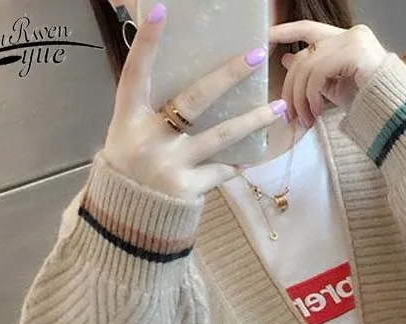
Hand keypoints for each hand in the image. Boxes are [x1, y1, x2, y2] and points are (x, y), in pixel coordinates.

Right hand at [103, 4, 287, 200]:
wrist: (126, 220)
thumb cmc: (130, 168)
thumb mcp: (128, 134)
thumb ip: (150, 110)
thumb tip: (184, 79)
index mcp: (129, 118)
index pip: (136, 72)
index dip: (147, 43)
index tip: (161, 10)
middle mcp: (149, 137)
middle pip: (194, 99)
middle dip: (228, 75)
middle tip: (256, 55)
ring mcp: (170, 163)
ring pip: (220, 136)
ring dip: (254, 121)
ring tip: (279, 109)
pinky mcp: (188, 187)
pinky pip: (221, 170)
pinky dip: (236, 163)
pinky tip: (252, 155)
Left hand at [269, 21, 387, 126]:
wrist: (398, 114)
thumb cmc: (371, 105)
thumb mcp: (336, 89)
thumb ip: (314, 76)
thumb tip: (286, 60)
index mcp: (346, 40)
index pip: (309, 29)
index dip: (286, 31)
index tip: (267, 37)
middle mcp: (350, 34)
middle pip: (304, 55)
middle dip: (291, 87)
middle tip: (289, 115)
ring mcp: (353, 41)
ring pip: (308, 66)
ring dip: (301, 98)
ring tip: (304, 120)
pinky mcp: (354, 53)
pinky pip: (318, 73)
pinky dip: (312, 95)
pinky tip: (316, 112)